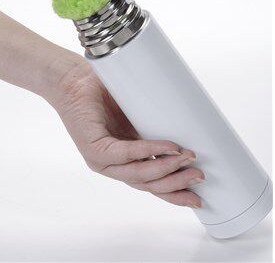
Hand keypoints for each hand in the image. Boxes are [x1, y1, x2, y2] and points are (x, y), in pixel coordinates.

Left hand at [52, 59, 203, 207]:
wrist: (74, 79)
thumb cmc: (105, 94)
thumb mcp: (138, 114)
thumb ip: (157, 124)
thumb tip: (192, 124)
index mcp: (127, 159)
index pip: (152, 183)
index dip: (175, 192)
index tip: (199, 196)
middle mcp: (115, 165)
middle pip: (149, 185)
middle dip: (177, 184)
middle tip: (199, 177)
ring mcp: (102, 160)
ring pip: (138, 175)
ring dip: (167, 170)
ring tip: (188, 161)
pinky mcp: (93, 149)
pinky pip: (125, 154)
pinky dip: (149, 151)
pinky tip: (168, 148)